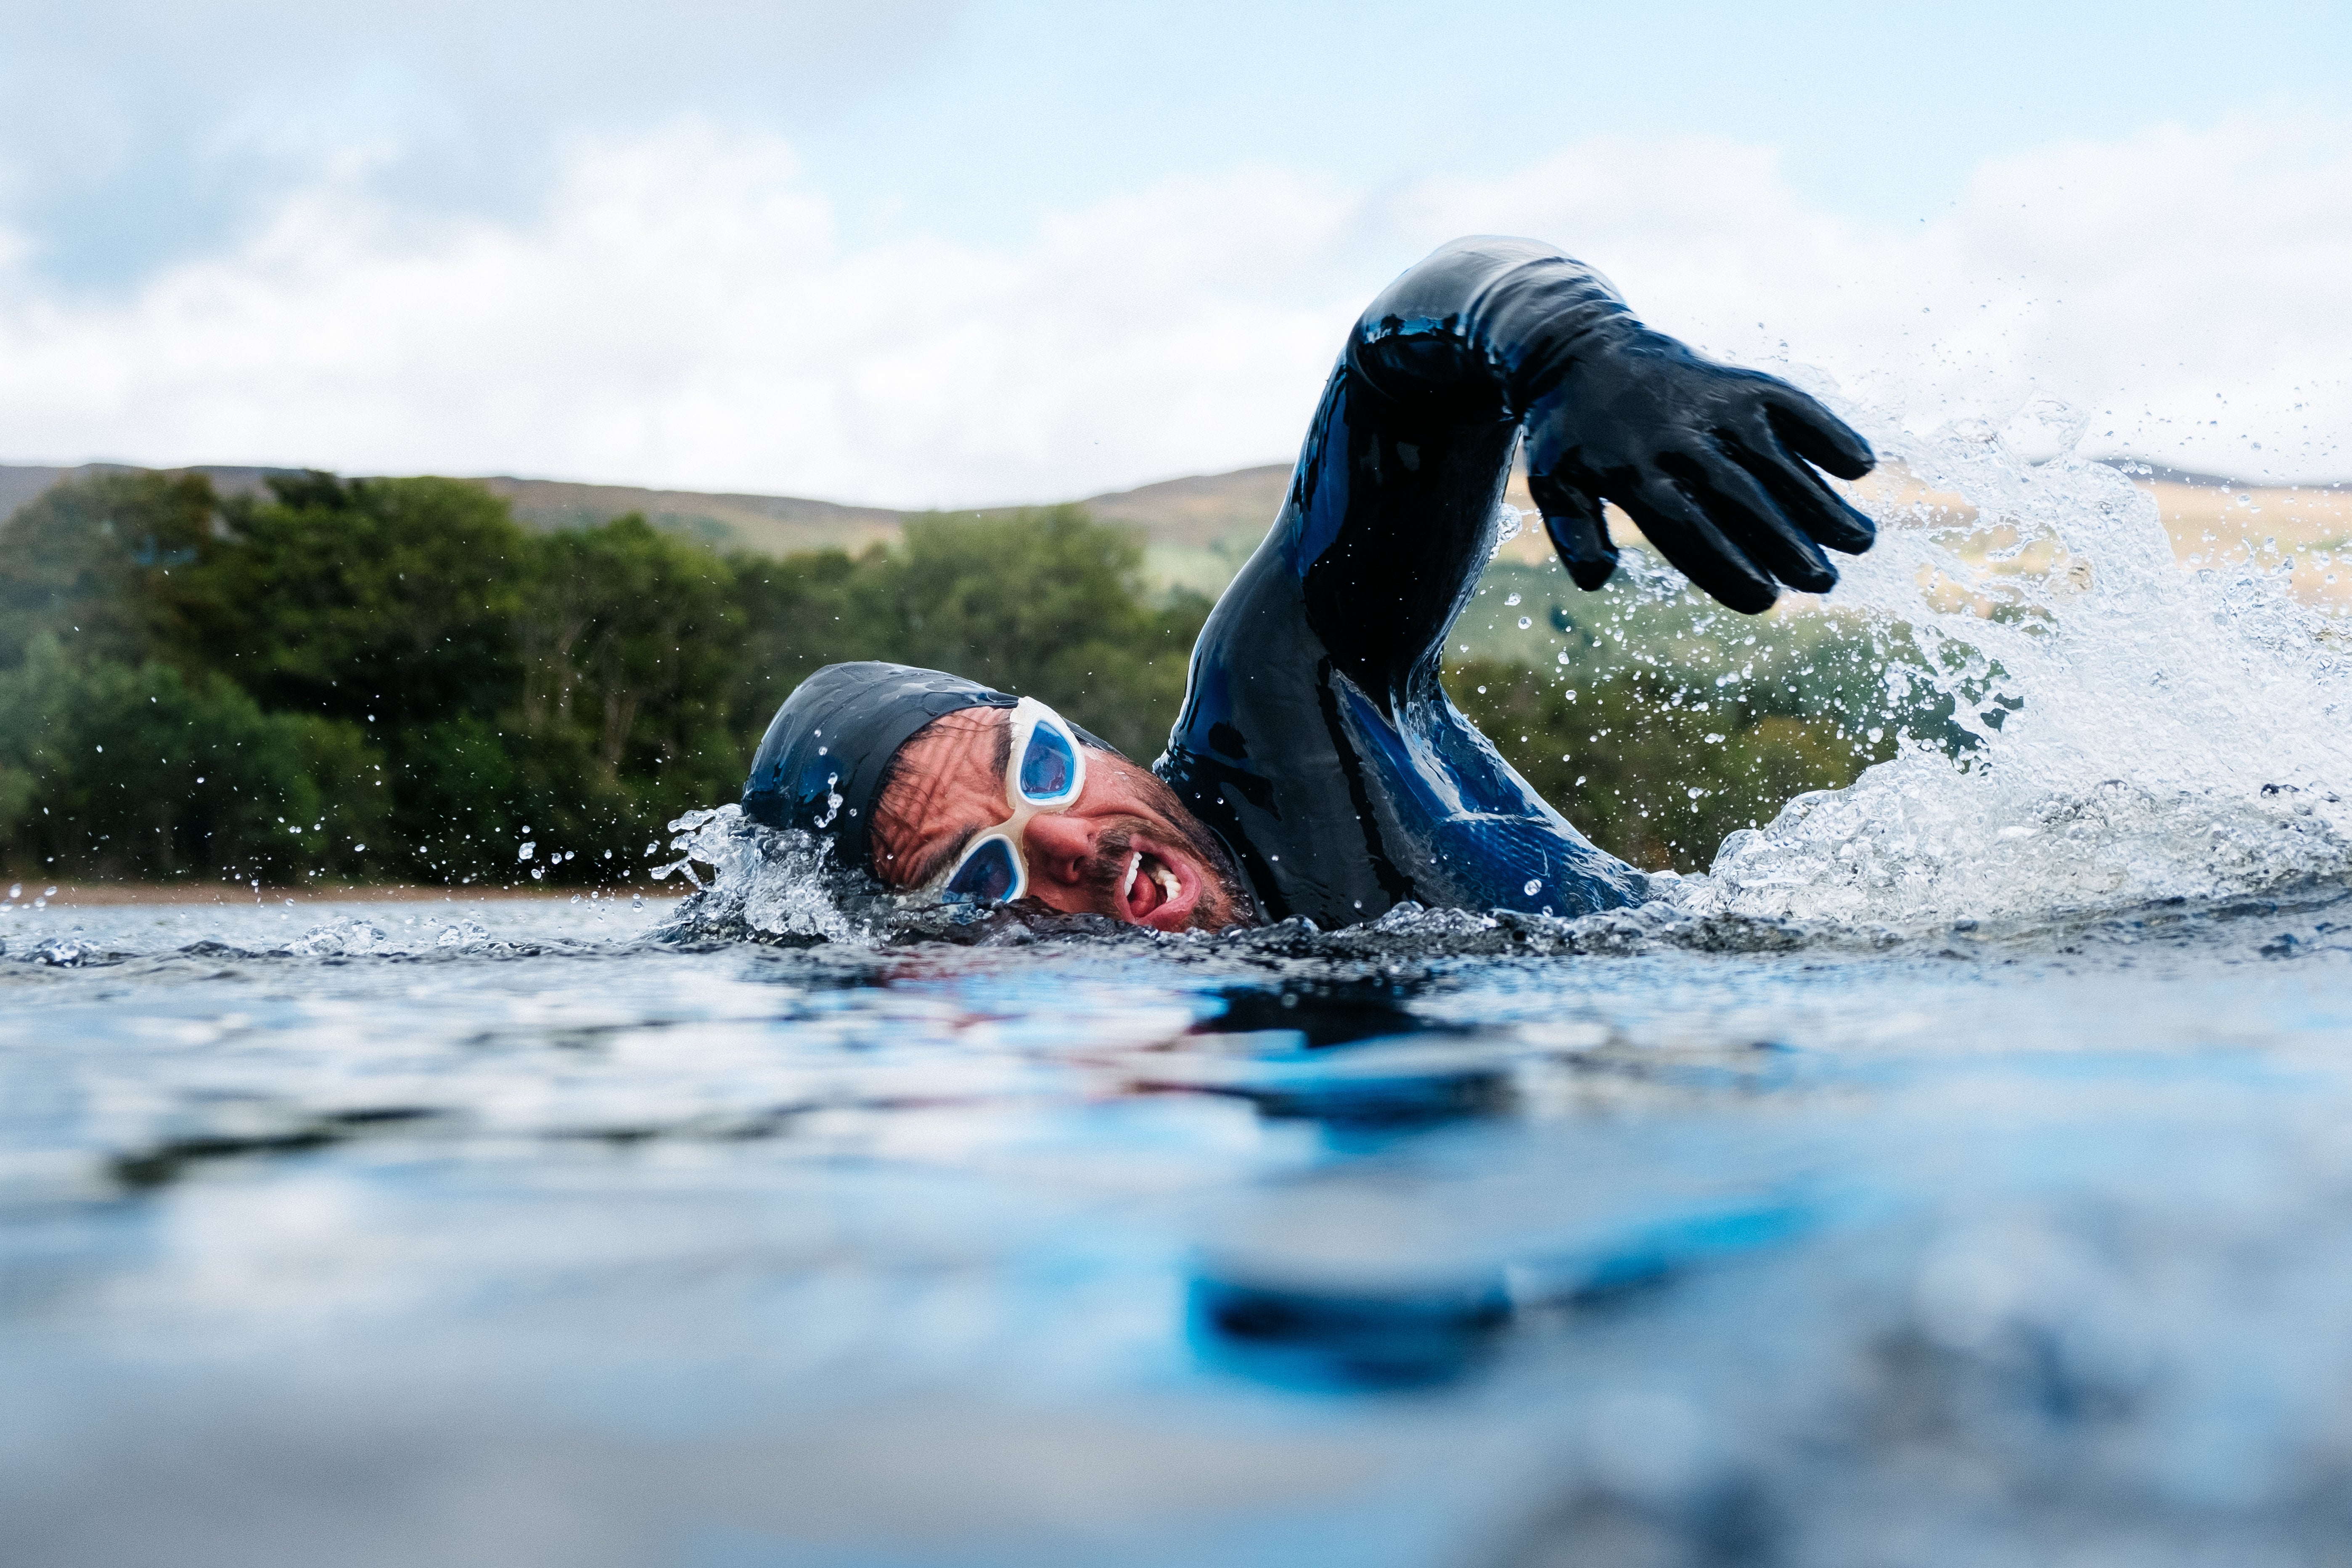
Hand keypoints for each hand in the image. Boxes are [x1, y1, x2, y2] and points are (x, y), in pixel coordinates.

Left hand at [1523, 329, 1876, 613]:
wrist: (1577, 347)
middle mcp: (1677, 436)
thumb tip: (1597, 580)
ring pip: (1774, 456)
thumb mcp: (1553, 481)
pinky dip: (1825, 431)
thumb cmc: (1571, 433)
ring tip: (1859, 541)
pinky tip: (1861, 467)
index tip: (1766, 601)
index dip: (1727, 565)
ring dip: (1819, 499)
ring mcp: (1713, 405)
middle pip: (1739, 496)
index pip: (1686, 527)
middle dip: (1785, 540)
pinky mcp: (1738, 381)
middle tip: (1824, 582)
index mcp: (1629, 469)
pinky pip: (1789, 406)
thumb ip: (1573, 531)